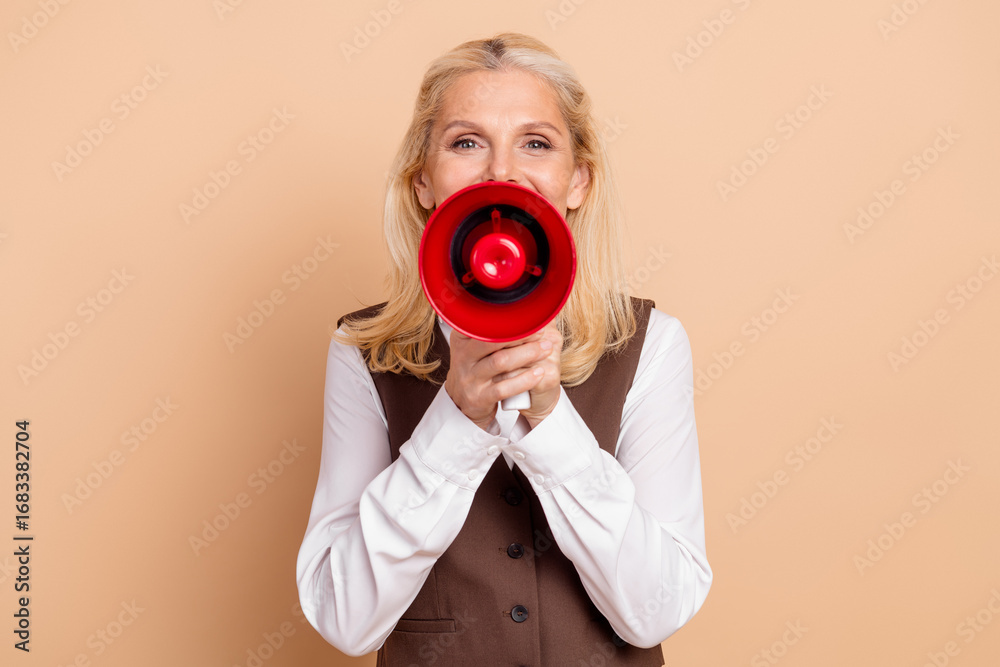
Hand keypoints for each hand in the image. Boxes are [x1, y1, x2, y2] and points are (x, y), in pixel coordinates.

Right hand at [445, 325, 561, 430]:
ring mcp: (470, 378)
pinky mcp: (479, 397)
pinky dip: (524, 380)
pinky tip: (539, 373)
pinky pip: (503, 388)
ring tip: (547, 348)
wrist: (464, 401)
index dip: (509, 320)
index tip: (530, 317)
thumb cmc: (478, 367)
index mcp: (462, 339)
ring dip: (527, 354)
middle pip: (493, 341)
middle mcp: (462, 357)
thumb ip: (495, 329)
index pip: (484, 325)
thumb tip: (528, 307)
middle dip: (521, 335)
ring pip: (500, 363)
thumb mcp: (477, 346)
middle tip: (542, 332)